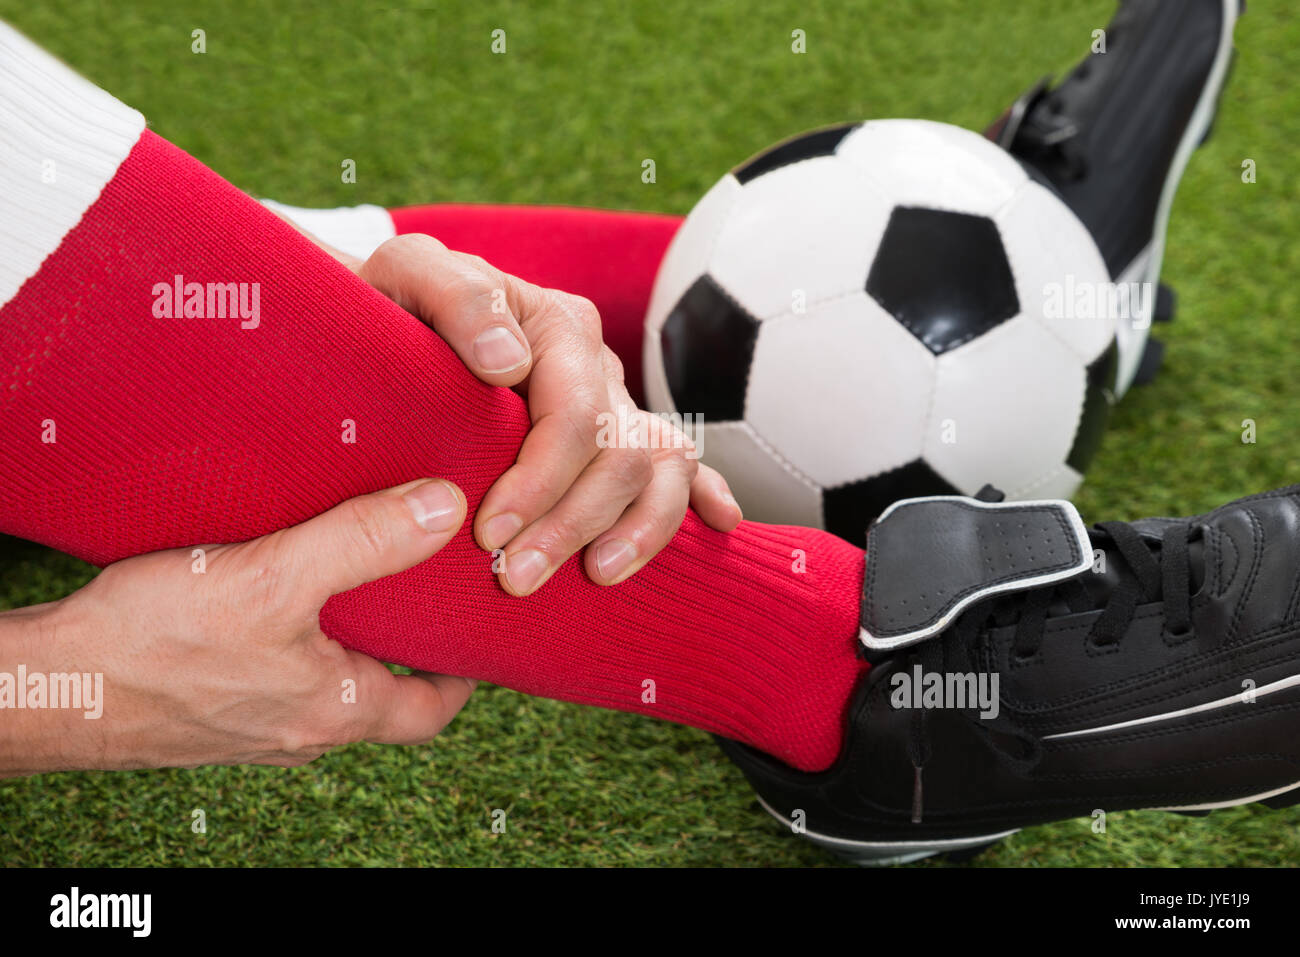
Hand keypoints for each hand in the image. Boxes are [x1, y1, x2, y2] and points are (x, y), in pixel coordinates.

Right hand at [0, 479, 471, 775]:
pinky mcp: (210, 707)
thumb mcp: (274, 579)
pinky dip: (292, 634)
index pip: (430, 711)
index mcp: (335, 711)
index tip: (474, 628)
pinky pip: (274, 671)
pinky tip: (275, 586)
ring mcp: (253, 723)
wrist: (45, 690)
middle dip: (405, 642)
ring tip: (353, 569)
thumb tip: (445, 510)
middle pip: (382, 693)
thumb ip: (364, 542)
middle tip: (418, 584)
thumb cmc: (152, 646)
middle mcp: (301, 729)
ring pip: (327, 680)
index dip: (462, 673)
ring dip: (346, 634)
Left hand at [354, 233, 742, 595]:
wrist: (393, 329)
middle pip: (620, 452)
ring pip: (662, 469)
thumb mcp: (406, 276)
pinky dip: (704, 496)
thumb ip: (457, 297)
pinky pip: (682, 467)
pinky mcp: (622, 437)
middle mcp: (596, 365)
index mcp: (556, 325)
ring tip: (596, 577)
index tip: (489, 533)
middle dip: (573, 522)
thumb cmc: (393, 308)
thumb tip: (510, 363)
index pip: (574, 412)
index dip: (540, 479)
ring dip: (637, 531)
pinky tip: (717, 527)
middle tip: (515, 578)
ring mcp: (616, 403)